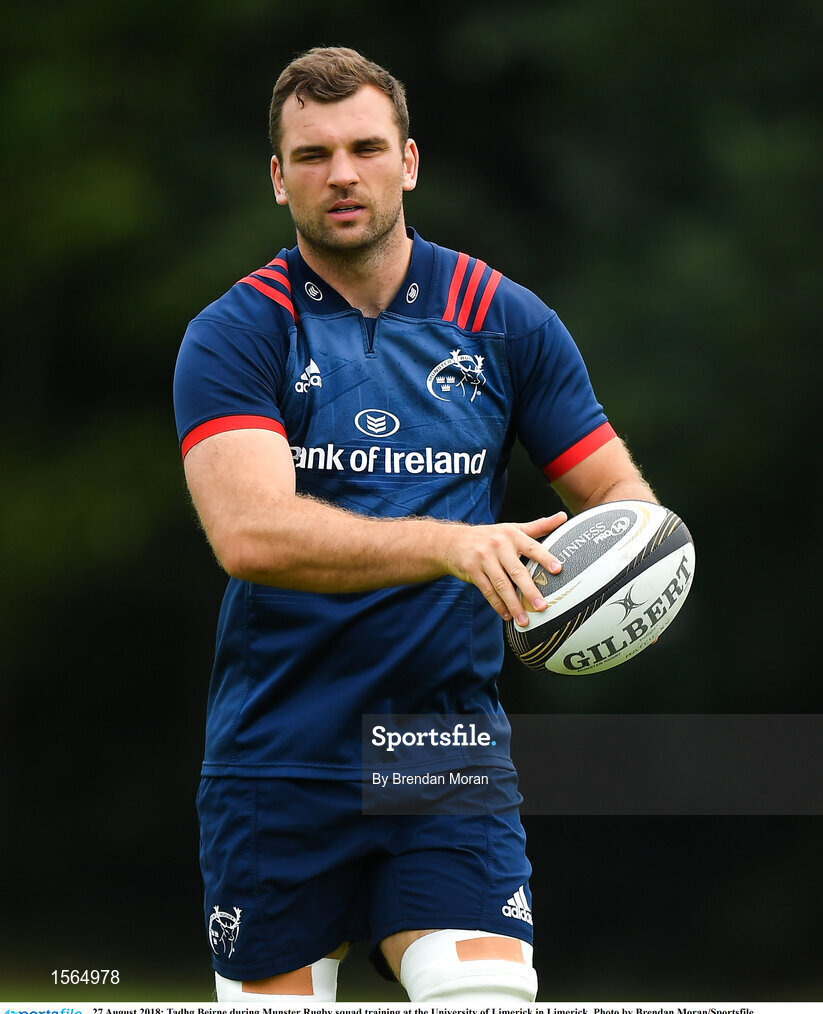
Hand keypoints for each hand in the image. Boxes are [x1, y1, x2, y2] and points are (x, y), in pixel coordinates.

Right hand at [442, 512, 567, 625]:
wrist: (453, 541)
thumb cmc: (489, 536)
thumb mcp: (512, 528)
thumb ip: (539, 526)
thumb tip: (563, 516)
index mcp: (512, 535)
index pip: (532, 547)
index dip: (545, 558)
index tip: (557, 569)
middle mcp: (498, 546)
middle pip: (516, 571)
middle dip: (529, 590)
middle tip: (542, 606)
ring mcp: (484, 559)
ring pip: (501, 585)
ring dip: (513, 604)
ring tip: (524, 620)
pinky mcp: (472, 571)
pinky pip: (487, 591)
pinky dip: (497, 605)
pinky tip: (506, 615)